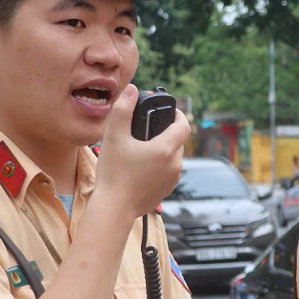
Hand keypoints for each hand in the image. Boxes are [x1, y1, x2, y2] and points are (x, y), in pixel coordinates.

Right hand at [93, 85, 190, 218]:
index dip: (179, 115)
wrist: (114, 208)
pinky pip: (168, 172)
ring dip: (163, 150)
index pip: (184, 126)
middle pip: (177, 141)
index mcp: (166, 149)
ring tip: (142, 148)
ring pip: (173, 157)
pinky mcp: (167, 190)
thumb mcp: (114, 137)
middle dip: (166, 133)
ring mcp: (173, 179)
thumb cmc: (114, 173)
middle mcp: (175, 164)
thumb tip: (133, 90)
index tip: (170, 111)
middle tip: (147, 130)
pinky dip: (159, 165)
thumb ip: (123, 110)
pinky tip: (141, 166)